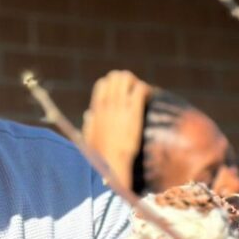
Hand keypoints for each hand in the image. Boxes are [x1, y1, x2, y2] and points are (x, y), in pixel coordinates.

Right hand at [83, 70, 148, 190]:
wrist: (112, 162)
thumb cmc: (101, 154)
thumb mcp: (89, 137)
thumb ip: (89, 123)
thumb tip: (89, 113)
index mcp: (97, 108)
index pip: (103, 83)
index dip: (113, 85)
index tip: (120, 95)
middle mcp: (108, 104)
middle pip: (116, 76)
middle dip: (126, 81)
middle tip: (134, 92)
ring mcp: (120, 106)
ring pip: (127, 78)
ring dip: (135, 83)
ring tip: (142, 94)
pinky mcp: (133, 112)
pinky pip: (139, 88)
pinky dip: (145, 90)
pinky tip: (149, 98)